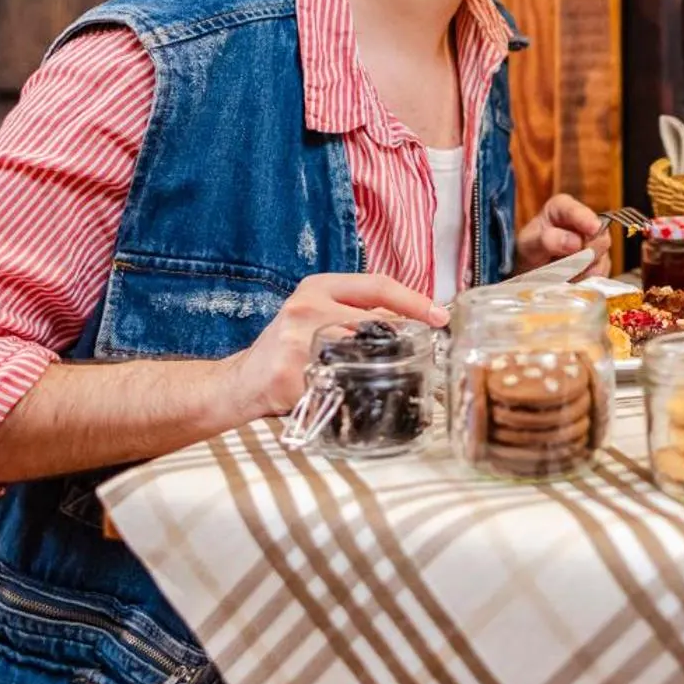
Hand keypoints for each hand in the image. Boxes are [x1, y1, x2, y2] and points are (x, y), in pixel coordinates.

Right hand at [216, 273, 446, 422]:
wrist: (244, 380)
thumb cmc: (289, 347)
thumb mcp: (317, 314)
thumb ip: (356, 312)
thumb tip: (415, 321)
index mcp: (318, 287)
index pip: (378, 285)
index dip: (415, 300)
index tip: (440, 316)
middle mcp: (307, 307)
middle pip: (376, 321)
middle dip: (404, 341)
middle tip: (424, 356)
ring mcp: (297, 340)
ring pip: (363, 353)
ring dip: (383, 369)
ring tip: (390, 379)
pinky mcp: (290, 373)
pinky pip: (340, 384)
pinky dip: (357, 394)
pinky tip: (359, 398)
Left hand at [516, 193, 607, 277]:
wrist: (532, 269)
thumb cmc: (530, 250)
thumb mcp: (529, 245)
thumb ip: (547, 240)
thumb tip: (576, 242)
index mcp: (563, 207)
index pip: (577, 211)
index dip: (586, 220)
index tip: (592, 229)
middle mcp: (584, 220)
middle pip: (599, 235)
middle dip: (585, 253)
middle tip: (566, 264)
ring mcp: (596, 240)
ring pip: (601, 257)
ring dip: (583, 270)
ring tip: (563, 272)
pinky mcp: (601, 260)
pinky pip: (601, 273)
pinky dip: (585, 279)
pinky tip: (571, 278)